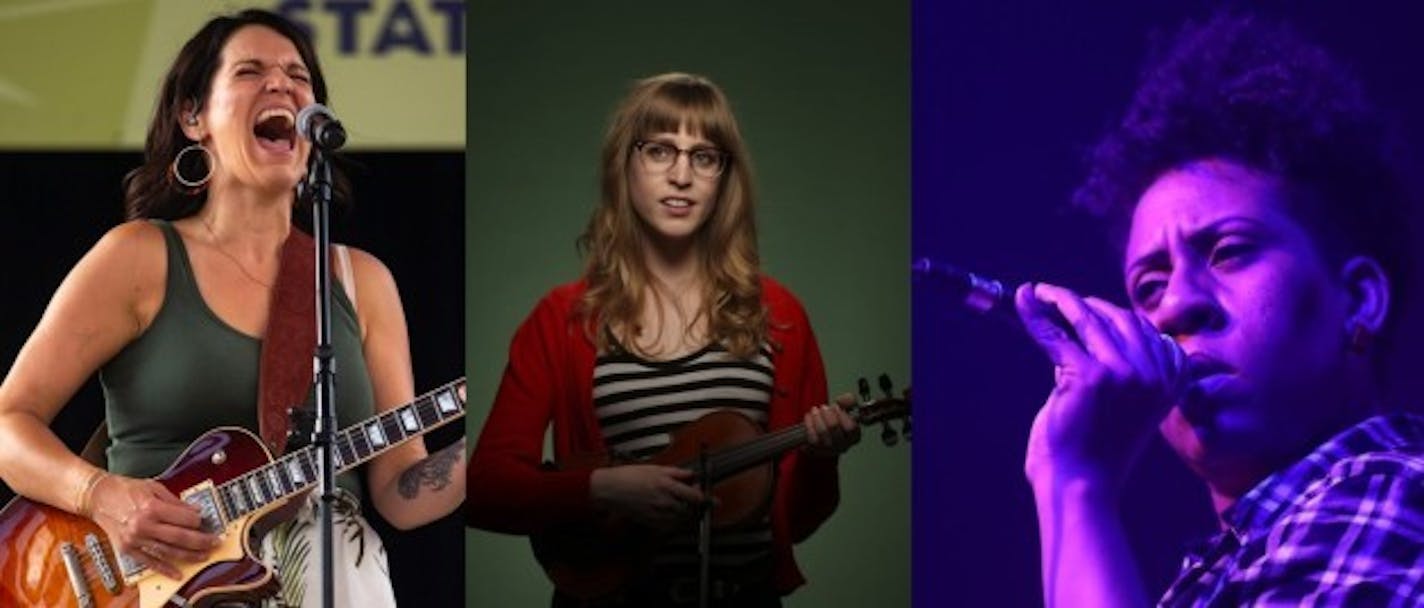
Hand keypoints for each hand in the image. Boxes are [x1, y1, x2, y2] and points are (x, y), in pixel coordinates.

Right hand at [88, 474, 219, 578]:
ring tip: (204, 556)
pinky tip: (177, 573)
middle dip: (201, 541)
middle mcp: (143, 525)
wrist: (98, 497)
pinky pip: (149, 562)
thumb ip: (176, 501)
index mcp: (151, 507)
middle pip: (180, 537)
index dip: (199, 521)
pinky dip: (165, 569)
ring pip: (168, 551)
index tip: (206, 522)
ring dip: (189, 556)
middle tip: (214, 542)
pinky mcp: (128, 549)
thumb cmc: (124, 489)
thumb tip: (195, 510)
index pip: (184, 518)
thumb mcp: (154, 488)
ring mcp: (135, 539)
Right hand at [589, 464, 705, 529]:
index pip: (695, 496)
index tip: (712, 500)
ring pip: (681, 518)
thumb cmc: (629, 476)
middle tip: (694, 498)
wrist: (610, 489)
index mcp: (666, 485)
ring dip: (686, 512)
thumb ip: (677, 473)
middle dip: (695, 505)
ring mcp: (658, 513)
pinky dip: (674, 520)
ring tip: (681, 503)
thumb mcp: (655, 468)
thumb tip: (691, 474)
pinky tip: (670, 512)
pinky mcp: (651, 522)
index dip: (706, 498)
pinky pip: (669, 525)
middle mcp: (664, 501)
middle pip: (690, 509)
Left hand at [803, 393, 861, 457]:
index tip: (835, 406)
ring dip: (817, 417)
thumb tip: (849, 398)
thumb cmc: (832, 422)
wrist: (819, 436)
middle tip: (823, 407)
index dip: (842, 415)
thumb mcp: (842, 410)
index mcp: (853, 436)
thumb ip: (848, 402)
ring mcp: (828, 449)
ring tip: (815, 410)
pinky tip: (808, 417)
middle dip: (827, 414)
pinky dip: (809, 424)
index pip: (851, 428)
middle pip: (834, 428)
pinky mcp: (815, 450)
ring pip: (822, 432)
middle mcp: (842, 445)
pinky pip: (811, 437)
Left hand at [1015, 283, 1184, 495]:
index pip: (1145, 330)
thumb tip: (1085, 327)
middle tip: (1055, 297)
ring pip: (1087, 320)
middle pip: (1117, 319)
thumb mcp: (1124, 404)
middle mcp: (1154, 375)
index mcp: (1172, 383)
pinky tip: (1023, 299)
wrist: (1081, 486)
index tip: (1086, 304)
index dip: (1112, 313)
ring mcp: (1124, 373)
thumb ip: (1119, 369)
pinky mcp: (1089, 375)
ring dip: (1059, 300)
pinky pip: (1056, 334)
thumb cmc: (1096, 450)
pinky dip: (1036, 314)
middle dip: (1084, 304)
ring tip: (1039, 293)